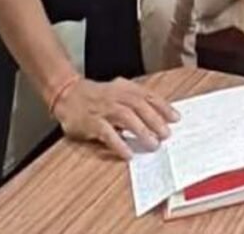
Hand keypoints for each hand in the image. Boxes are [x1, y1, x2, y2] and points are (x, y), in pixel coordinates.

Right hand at [53, 77, 178, 159]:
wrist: (67, 94)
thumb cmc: (96, 96)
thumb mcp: (118, 92)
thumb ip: (135, 102)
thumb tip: (158, 118)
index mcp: (124, 88)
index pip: (148, 96)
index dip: (163, 106)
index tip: (176, 118)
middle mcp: (115, 96)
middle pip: (139, 106)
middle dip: (155, 120)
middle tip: (167, 134)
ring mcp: (103, 109)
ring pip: (126, 117)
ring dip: (141, 131)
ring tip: (153, 144)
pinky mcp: (91, 122)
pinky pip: (107, 134)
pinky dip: (119, 144)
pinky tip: (128, 153)